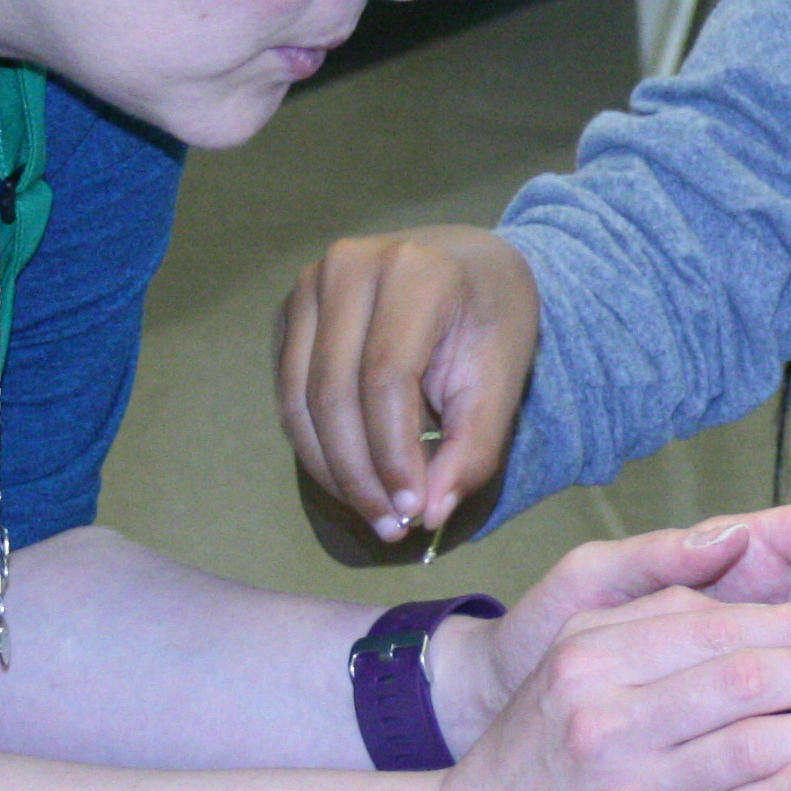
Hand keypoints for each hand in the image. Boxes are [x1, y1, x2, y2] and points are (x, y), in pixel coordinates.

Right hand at [279, 226, 537, 538]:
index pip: (385, 378)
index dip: (392, 454)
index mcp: (414, 271)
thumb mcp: (503, 378)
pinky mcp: (289, 310)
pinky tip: (351, 476)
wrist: (468, 263)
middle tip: (389, 527)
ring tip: (372, 512)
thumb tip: (428, 514)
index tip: (412, 512)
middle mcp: (349, 266)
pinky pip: (288, 391)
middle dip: (358, 473)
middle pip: (332, 392)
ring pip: (299, 398)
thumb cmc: (492, 317)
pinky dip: (315, 444)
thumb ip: (473, 446)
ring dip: (331, 468)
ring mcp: (309, 284)